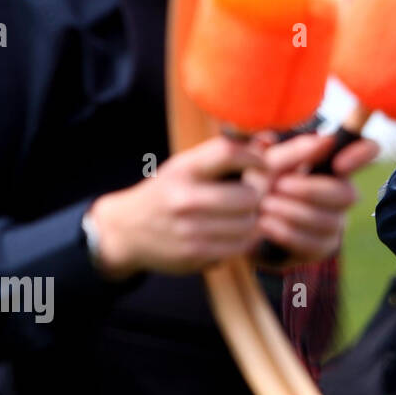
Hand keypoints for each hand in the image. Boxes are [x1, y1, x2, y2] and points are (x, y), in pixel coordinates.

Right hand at [88, 136, 266, 278]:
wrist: (125, 230)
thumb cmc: (168, 192)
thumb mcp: (187, 166)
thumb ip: (227, 152)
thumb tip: (270, 140)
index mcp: (184, 170)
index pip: (229, 153)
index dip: (256, 157)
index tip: (263, 163)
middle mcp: (184, 199)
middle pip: (249, 195)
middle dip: (258, 195)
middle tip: (255, 195)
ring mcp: (189, 229)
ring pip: (249, 223)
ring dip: (253, 218)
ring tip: (245, 213)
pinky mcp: (194, 254)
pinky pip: (240, 246)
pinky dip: (244, 239)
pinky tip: (234, 232)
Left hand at [248, 131, 379, 267]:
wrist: (231, 220)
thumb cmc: (253, 184)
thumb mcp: (267, 163)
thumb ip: (294, 151)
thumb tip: (326, 139)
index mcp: (331, 165)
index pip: (365, 152)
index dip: (363, 155)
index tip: (339, 164)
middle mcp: (340, 194)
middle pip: (348, 195)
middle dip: (311, 191)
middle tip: (278, 186)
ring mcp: (334, 222)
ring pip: (330, 221)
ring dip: (293, 212)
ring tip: (265, 206)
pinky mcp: (320, 248)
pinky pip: (314, 243)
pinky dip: (286, 232)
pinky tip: (265, 224)